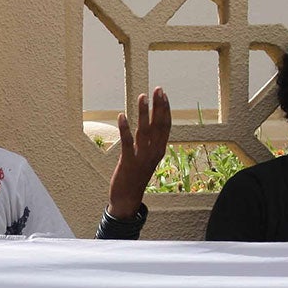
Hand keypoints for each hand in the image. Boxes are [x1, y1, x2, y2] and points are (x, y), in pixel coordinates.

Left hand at [107, 86, 170, 218]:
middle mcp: (153, 152)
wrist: (127, 198)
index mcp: (159, 150)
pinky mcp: (128, 162)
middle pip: (158, 125)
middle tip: (158, 89)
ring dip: (143, 112)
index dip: (165, 109)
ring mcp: (141, 157)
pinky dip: (125, 128)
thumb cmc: (136, 177)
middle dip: (158, 106)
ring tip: (142, 96)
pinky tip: (122, 115)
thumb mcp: (147, 159)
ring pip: (144, 130)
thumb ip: (149, 143)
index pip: (166, 126)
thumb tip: (149, 125)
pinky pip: (127, 142)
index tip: (163, 94)